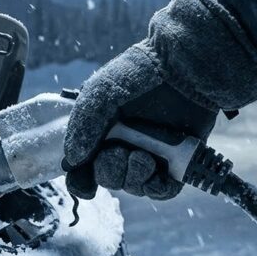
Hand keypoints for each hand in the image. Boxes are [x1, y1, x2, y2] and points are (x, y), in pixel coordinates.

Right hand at [63, 43, 216, 199]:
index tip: (85, 186)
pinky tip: (157, 176)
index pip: (85, 167)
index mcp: (102, 131)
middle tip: (120, 155)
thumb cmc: (140, 73)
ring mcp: (151, 153)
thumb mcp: (100, 93)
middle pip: (109, 178)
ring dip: (134, 179)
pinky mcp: (178, 159)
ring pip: (135, 186)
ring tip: (144, 158)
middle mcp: (125, 145)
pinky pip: (164, 189)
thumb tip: (72, 161)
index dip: (82, 181)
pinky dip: (158, 188)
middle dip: (111, 173)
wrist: (184, 66)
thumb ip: (82, 126)